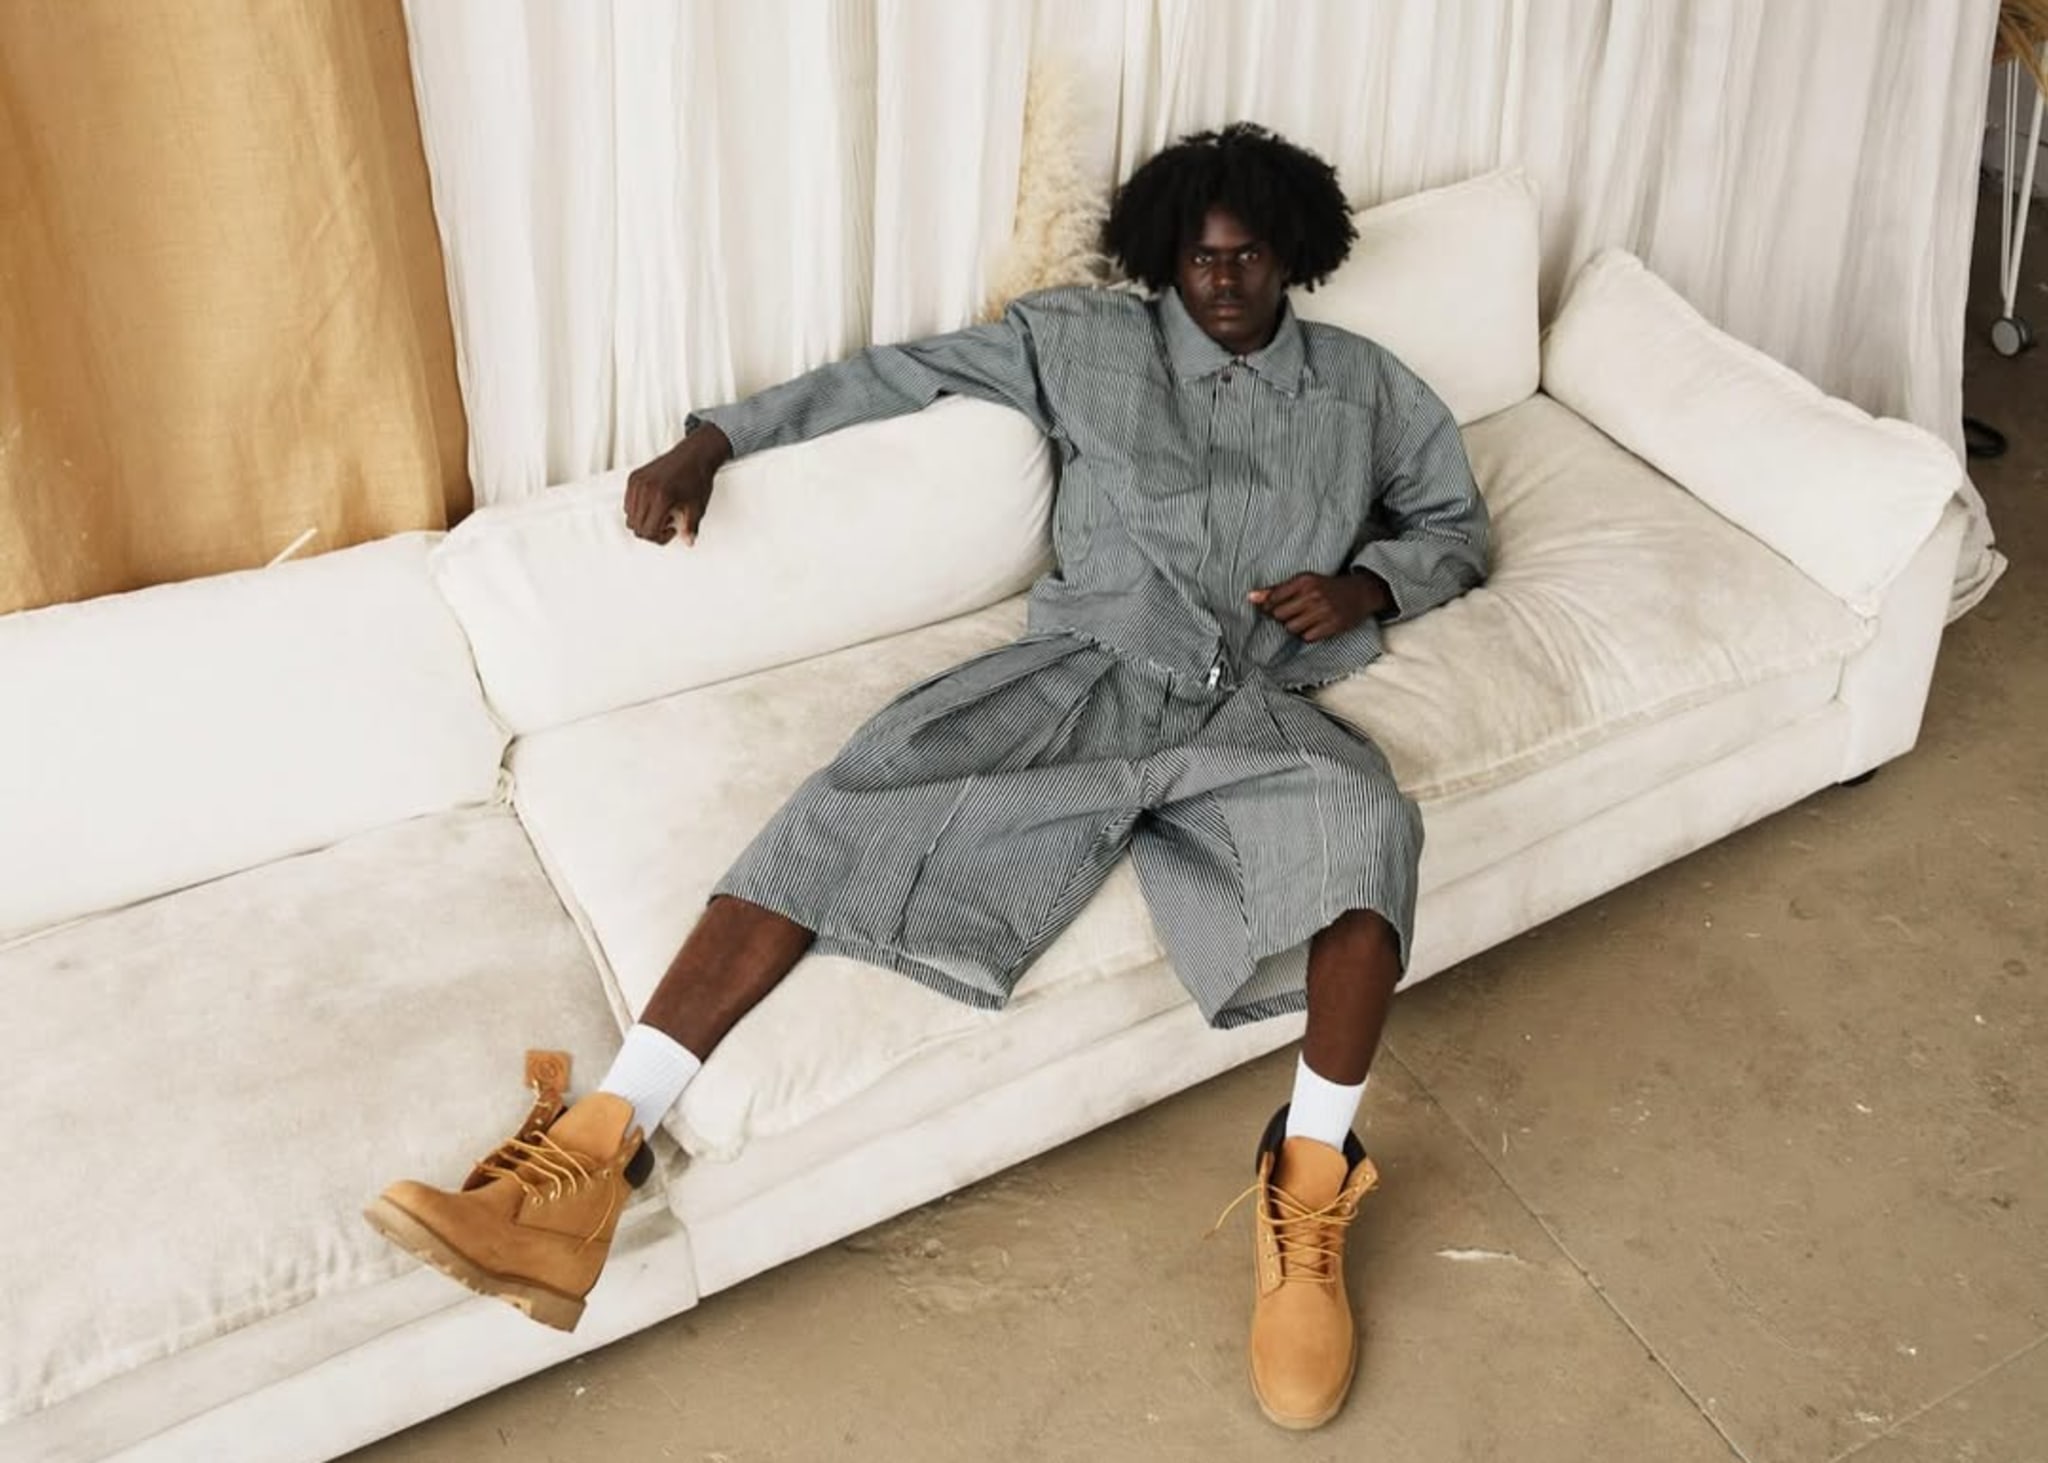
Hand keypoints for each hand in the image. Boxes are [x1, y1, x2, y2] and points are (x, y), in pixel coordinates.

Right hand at [623, 424, 732, 544]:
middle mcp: (646, 489)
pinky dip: (637, 508)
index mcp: (661, 498)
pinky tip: (654, 504)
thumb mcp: (697, 507)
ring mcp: (638, 482)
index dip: (659, 537)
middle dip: (650, 530)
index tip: (671, 530)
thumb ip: (691, 527)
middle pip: (635, 526)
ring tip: (661, 513)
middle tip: (666, 524)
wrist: (694, 455)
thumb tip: (688, 541)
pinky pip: (628, 501)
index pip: (648, 531)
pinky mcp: (634, 477)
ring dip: (643, 520)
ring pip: (629, 515)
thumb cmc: (697, 477)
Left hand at [1247, 571, 1390, 642]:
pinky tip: (1315, 625)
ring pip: (1292, 628)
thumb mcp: (1304, 581)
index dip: (1268, 607)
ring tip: (1305, 619)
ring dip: (1294, 627)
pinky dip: (1308, 634)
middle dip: (1281, 617)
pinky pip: (1307, 638)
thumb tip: (1251, 597)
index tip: (1271, 608)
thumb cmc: (1326, 587)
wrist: (1359, 593)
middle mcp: (1314, 595)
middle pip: (1280, 615)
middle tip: (1292, 613)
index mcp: (1304, 581)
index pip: (1273, 598)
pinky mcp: (1332, 626)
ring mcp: (1324, 611)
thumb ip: (1277, 590)